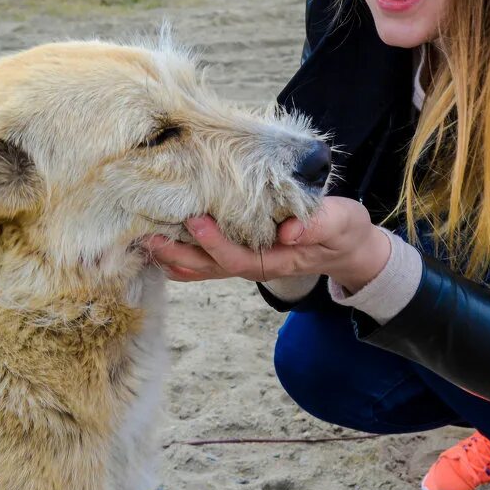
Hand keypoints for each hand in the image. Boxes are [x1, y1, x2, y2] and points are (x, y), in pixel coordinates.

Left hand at [144, 197, 391, 291]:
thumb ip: (317, 226)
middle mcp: (256, 264)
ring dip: (172, 257)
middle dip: (180, 254)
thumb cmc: (343, 231)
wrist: (345, 247)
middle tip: (151, 236)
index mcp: (278, 259)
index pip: (240, 258)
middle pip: (210, 268)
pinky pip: (205, 261)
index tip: (196, 222)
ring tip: (144, 241)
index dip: (216, 244)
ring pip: (202, 267)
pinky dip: (180, 256)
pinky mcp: (240, 253)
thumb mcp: (340, 223)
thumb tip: (290, 230)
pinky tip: (158, 246)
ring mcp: (246, 261)